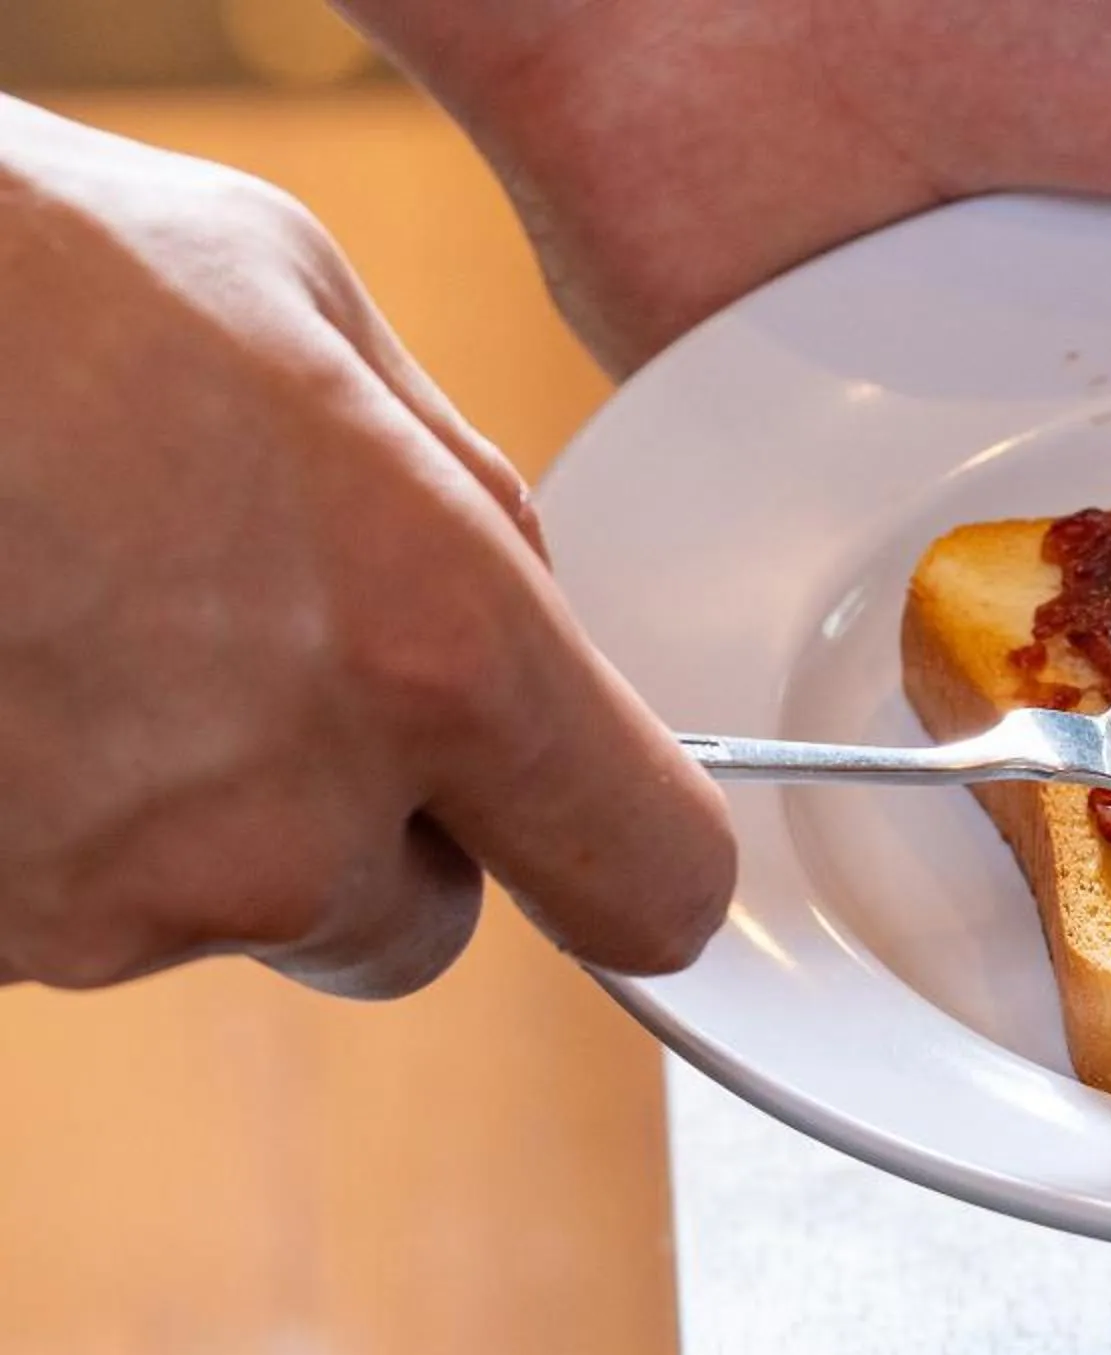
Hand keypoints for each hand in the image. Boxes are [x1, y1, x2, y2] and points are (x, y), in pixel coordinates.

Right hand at [0, 98, 732, 994]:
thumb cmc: (10, 276)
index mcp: (434, 654)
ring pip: (231, 912)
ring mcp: (117, 902)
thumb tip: (524, 589)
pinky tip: (8, 664)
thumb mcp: (298, 304)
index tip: (597, 825)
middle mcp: (294, 823)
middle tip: (256, 666)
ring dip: (191, 812)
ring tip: (78, 616)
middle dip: (369, 828)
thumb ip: (459, 492)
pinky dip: (50, 815)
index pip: (650, 876)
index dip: (628, 854)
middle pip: (418, 924)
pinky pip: (74, 904)